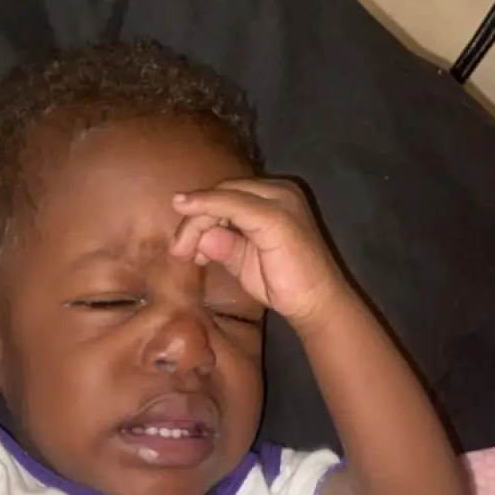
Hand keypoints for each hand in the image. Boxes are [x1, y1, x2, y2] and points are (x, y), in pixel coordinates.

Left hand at [170, 178, 350, 331]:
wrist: (317, 304)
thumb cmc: (283, 284)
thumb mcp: (243, 261)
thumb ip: (223, 244)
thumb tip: (199, 237)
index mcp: (272, 198)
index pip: (227, 195)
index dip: (200, 213)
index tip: (181, 243)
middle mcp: (278, 191)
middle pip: (223, 191)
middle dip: (194, 217)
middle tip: (178, 249)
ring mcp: (279, 200)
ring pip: (224, 196)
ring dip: (197, 220)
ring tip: (183, 250)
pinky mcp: (275, 216)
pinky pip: (231, 205)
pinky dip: (207, 211)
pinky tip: (189, 222)